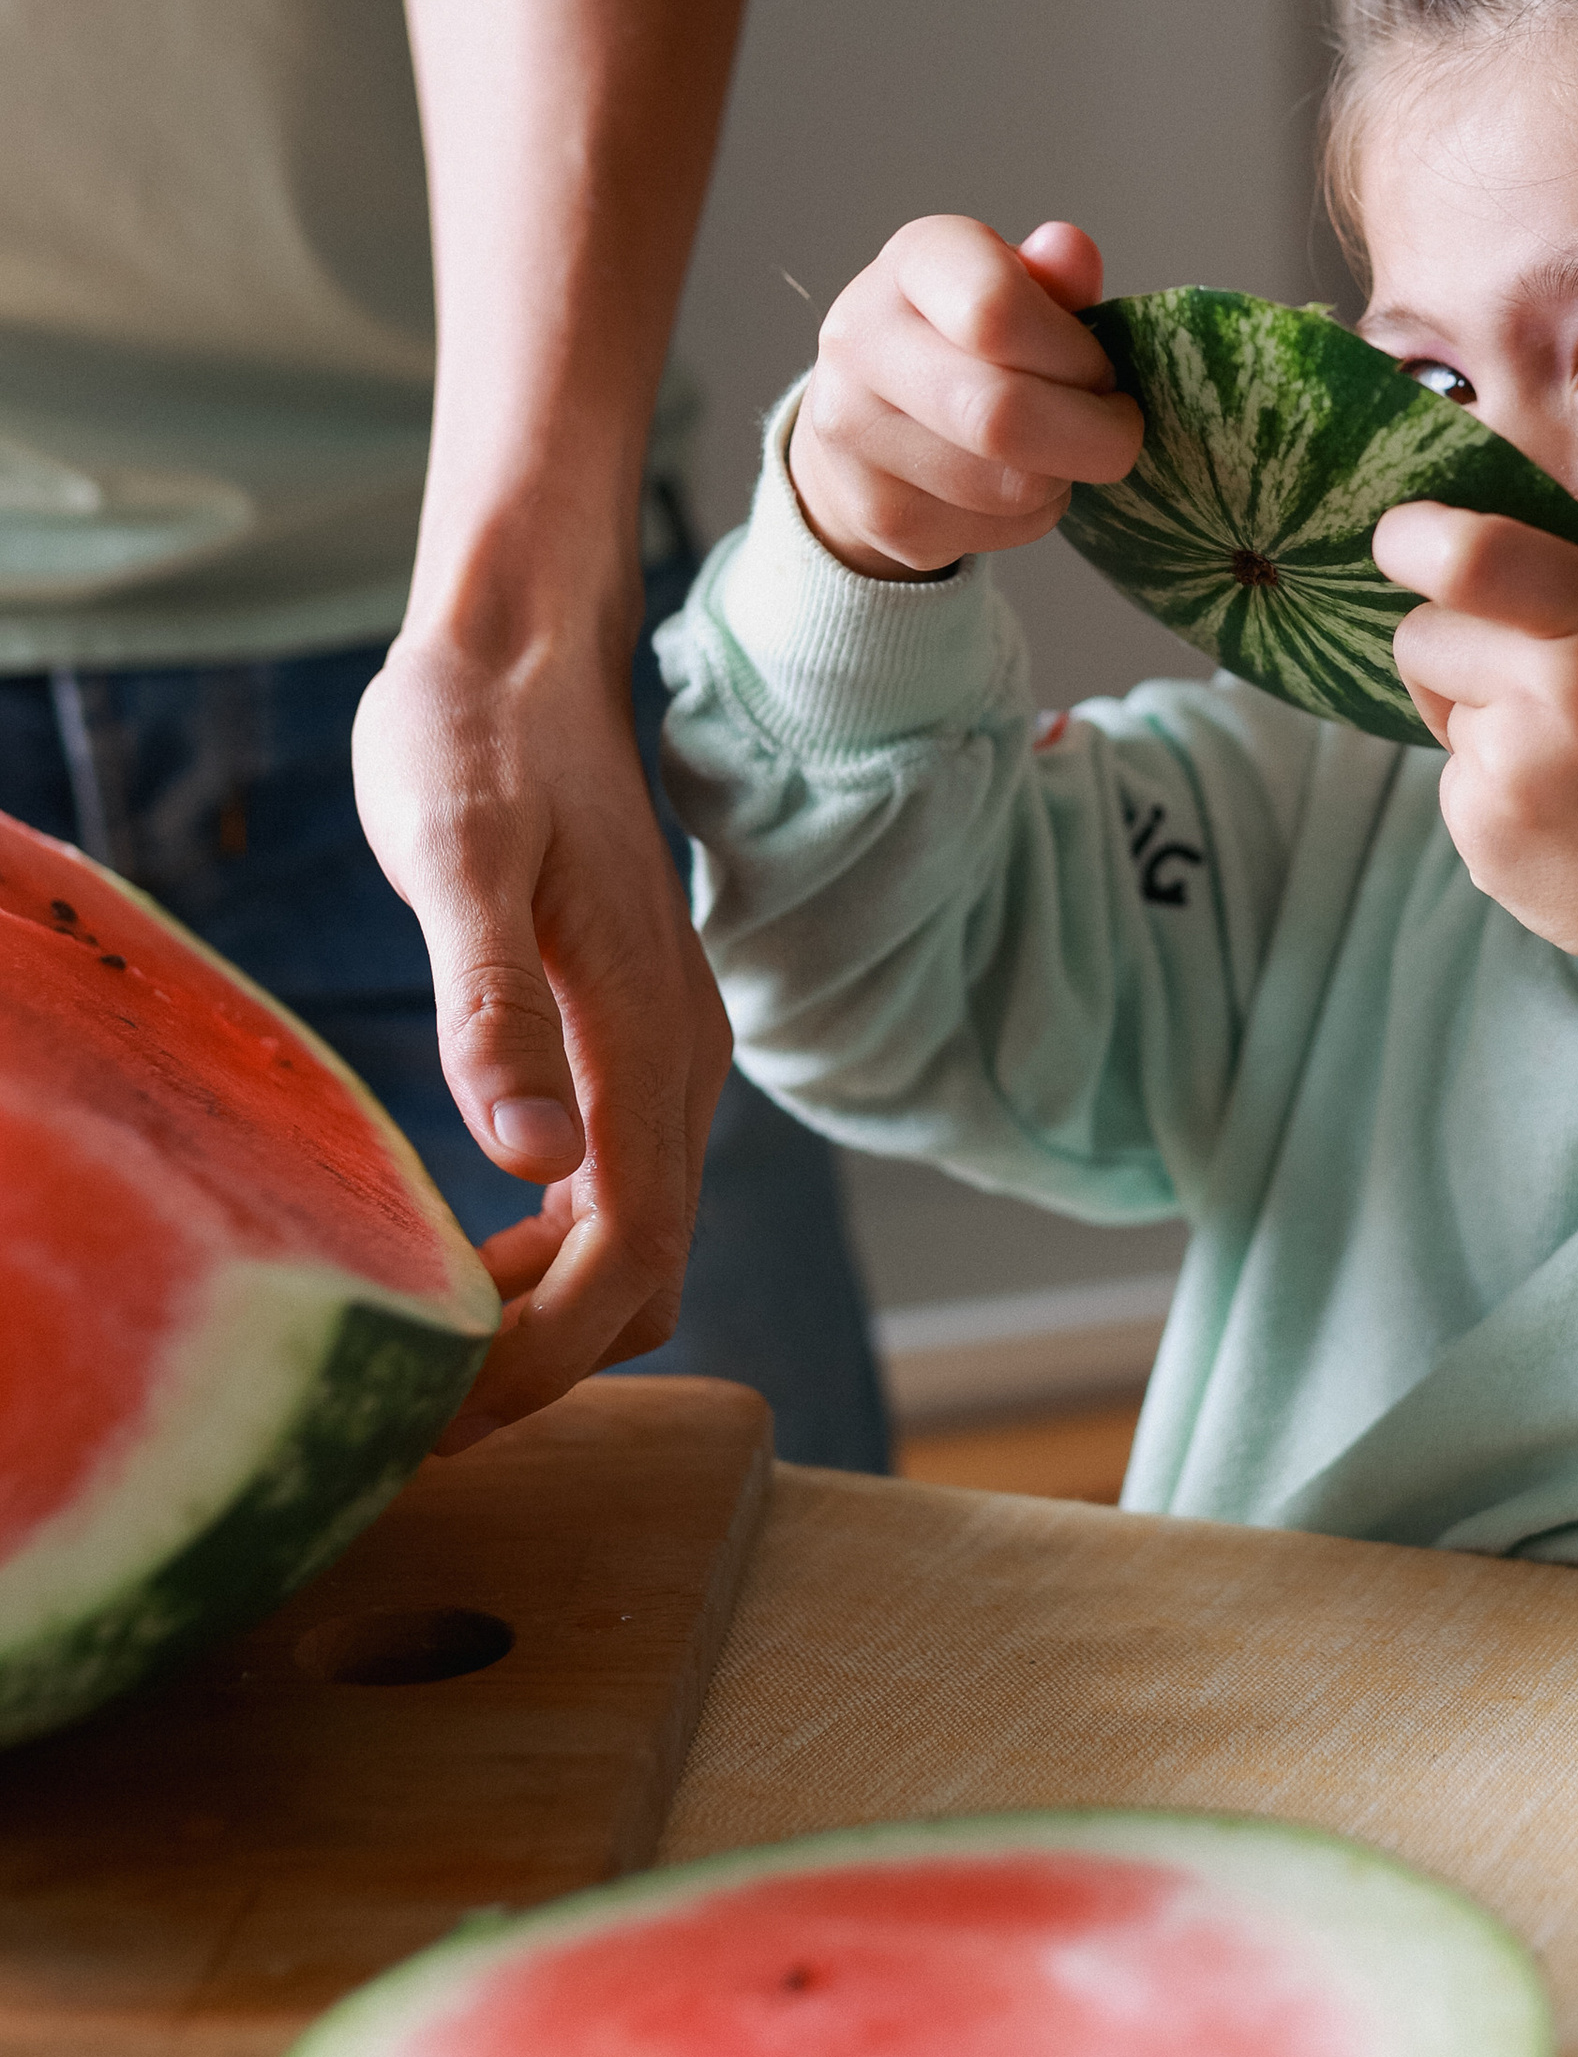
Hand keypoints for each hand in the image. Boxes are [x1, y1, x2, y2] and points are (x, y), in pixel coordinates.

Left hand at [352, 627, 731, 1442]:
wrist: (526, 644)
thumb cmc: (475, 738)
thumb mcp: (456, 859)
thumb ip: (495, 1010)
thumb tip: (533, 1165)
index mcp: (646, 1041)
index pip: (630, 1259)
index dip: (549, 1359)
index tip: (445, 1411)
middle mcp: (681, 1064)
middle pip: (647, 1277)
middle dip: (549, 1364)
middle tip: (418, 1408)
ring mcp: (667, 1055)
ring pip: (639, 1243)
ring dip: (549, 1317)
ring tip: (427, 1350)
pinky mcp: (636, 1039)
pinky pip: (620, 1190)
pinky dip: (555, 1255)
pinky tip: (466, 1251)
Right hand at [786, 218, 1139, 577]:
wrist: (865, 417)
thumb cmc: (965, 339)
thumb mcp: (1012, 286)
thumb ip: (1052, 277)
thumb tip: (1071, 253)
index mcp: (912, 263)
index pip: (994, 311)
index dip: (1073, 355)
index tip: (1100, 369)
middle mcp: (864, 342)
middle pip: (1001, 415)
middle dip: (1095, 435)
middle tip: (1116, 427)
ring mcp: (857, 435)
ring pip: (1009, 487)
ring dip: (1064, 477)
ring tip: (1056, 449)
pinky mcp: (877, 514)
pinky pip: (997, 532)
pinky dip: (1033, 517)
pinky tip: (1015, 483)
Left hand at [1373, 486, 1577, 1004]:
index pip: (1466, 557)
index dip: (1417, 535)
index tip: (1413, 536)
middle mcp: (1539, 706)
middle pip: (1424, 629)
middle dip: (1466, 630)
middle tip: (1552, 666)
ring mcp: (1502, 782)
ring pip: (1438, 703)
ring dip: (1482, 705)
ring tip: (1577, 745)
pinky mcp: (1478, 841)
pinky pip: (1452, 774)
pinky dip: (1493, 776)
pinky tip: (1569, 801)